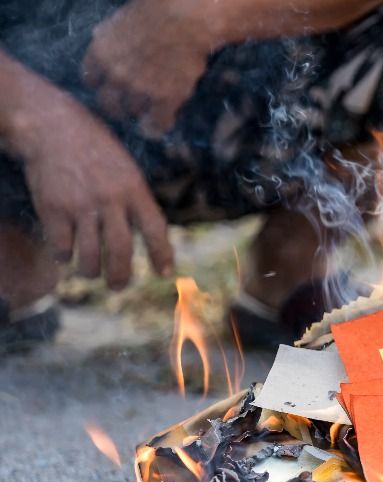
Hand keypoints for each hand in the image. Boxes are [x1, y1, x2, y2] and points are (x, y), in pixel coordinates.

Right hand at [19, 91, 172, 288]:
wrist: (52, 126)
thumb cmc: (94, 149)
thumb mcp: (126, 168)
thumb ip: (136, 199)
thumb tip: (151, 236)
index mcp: (134, 187)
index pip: (156, 228)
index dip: (162, 254)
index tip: (164, 273)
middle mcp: (110, 198)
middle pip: (121, 250)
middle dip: (121, 276)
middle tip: (118, 286)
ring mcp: (80, 204)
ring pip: (90, 255)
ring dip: (92, 271)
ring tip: (92, 273)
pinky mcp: (52, 208)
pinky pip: (61, 247)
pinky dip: (64, 256)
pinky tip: (65, 253)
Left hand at [82, 0, 213, 135]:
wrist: (183, 20)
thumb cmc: (152, 12)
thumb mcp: (118, 21)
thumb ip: (107, 38)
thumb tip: (101, 39)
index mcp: (101, 54)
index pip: (90, 79)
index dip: (100, 83)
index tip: (108, 84)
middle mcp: (116, 75)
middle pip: (107, 103)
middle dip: (115, 105)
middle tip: (124, 106)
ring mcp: (140, 90)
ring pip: (133, 111)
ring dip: (140, 110)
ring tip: (148, 109)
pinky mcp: (165, 99)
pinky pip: (158, 121)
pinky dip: (159, 124)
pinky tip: (161, 123)